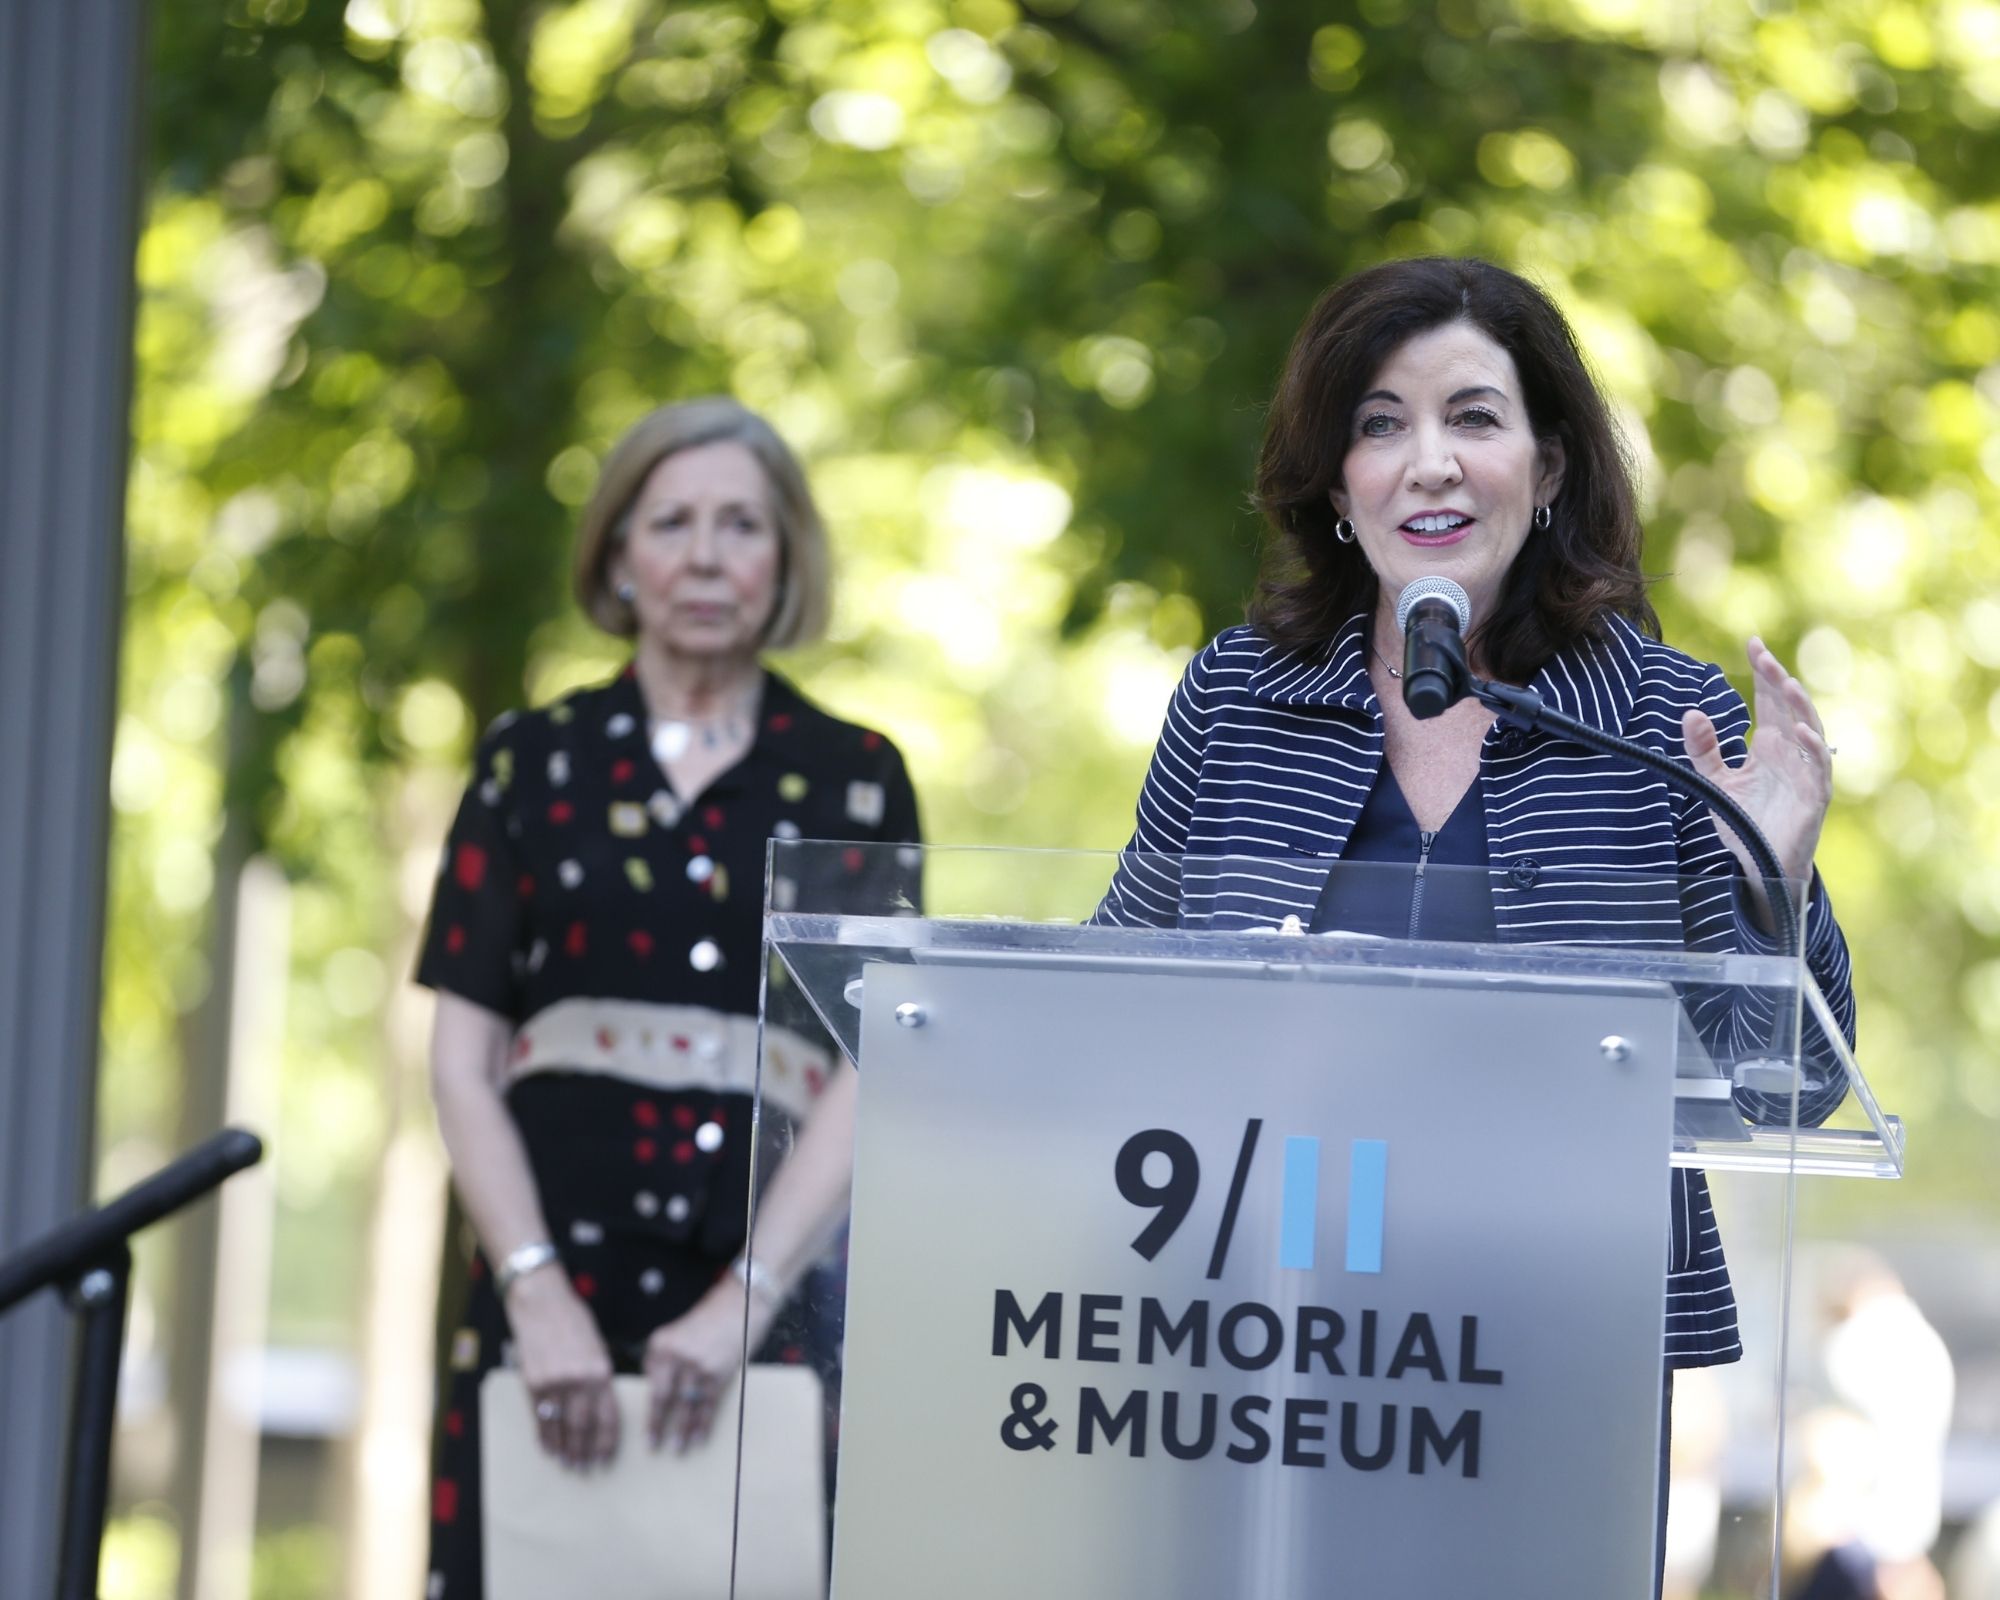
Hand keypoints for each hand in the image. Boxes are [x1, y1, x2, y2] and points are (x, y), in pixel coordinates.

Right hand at [506, 1267, 618, 1470]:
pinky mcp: (532, 1384)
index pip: (608, 1416)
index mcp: (601, 1370)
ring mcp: (554, 1384)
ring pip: (561, 1427)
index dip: (607, 1441)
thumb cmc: (574, 1320)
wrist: (541, 1302)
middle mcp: (578, 1380)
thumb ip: (600, 1376)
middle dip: (585, 1451)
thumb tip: (602, 1406)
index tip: (606, 1458)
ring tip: (567, 1465)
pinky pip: (540, 1418)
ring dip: (564, 1449)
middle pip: (584, 1427)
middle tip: (585, 1468)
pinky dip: (544, 1436)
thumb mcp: (597, 1345)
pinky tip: (548, 1449)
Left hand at [643, 1275, 777, 1453]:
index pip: (651, 1387)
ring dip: (682, 1430)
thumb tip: (654, 1391)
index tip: (645, 1435)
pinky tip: (699, 1439)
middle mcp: (676, 1355)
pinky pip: (708, 1404)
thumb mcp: (675, 1334)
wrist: (740, 1303)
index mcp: (661, 1345)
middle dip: (660, 1426)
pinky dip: (703, 1424)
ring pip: (686, 1405)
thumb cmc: (707, 1320)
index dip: (649, 1414)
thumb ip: (661, 1360)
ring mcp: (698, 1365)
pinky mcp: (719, 1371)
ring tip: (677, 1449)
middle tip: (655, 1448)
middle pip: (664, 1399)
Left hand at [1682, 637, 1831, 913]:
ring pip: (1810, 732)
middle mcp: (1792, 754)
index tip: (1752, 643)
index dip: (1764, 672)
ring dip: (1799, 708)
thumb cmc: (1745, 822)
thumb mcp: (1715, 781)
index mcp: (1771, 745)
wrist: (1761, 866)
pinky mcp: (1815, 798)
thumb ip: (1703, 750)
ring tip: (1785, 683)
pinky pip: (1818, 770)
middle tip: (1762, 654)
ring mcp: (1806, 774)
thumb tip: (1690, 712)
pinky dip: (1813, 750)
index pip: (1768, 701)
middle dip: (1777, 680)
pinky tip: (1801, 732)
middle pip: (1788, 709)